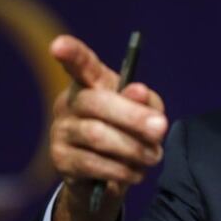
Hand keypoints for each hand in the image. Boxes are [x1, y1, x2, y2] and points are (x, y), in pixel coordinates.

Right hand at [47, 35, 167, 220]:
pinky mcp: (61, 160)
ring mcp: (61, 131)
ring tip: (153, 156)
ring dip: (132, 148)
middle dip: (133, 116)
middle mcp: (69, 102)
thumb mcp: (146, 112)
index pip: (80, 64)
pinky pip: (93, 164)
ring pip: (96, 135)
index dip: (71, 53)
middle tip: (161, 128)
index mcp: (90, 82)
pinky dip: (121, 170)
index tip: (58, 46)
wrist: (109, 175)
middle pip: (95, 102)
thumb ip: (145, 101)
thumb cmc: (129, 132)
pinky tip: (136, 172)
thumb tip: (137, 92)